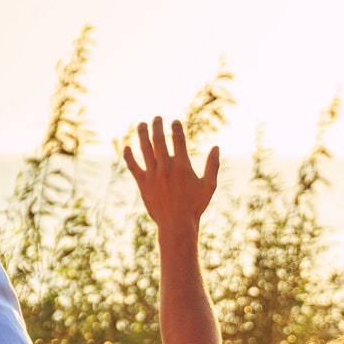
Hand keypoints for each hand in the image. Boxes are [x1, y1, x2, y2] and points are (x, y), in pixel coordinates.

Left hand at [123, 117, 219, 234]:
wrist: (177, 225)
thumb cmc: (195, 206)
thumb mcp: (209, 186)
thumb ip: (213, 165)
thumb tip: (216, 147)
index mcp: (183, 166)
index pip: (178, 138)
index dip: (176, 127)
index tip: (175, 122)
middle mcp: (166, 167)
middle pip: (159, 139)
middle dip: (157, 125)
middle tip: (157, 118)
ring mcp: (153, 175)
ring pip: (144, 148)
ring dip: (142, 133)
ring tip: (142, 124)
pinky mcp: (143, 183)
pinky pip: (133, 165)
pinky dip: (129, 155)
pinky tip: (127, 147)